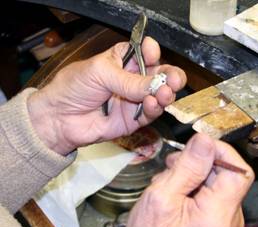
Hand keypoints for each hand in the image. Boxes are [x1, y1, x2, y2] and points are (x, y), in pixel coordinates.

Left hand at [27, 37, 185, 154]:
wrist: (60, 117)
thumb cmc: (73, 87)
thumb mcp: (100, 73)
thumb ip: (129, 80)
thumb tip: (155, 84)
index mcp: (123, 61)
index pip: (146, 53)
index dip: (152, 52)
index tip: (152, 54)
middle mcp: (132, 80)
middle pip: (159, 75)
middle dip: (170, 76)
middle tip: (174, 79)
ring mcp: (135, 100)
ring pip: (159, 96)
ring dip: (165, 94)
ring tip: (164, 93)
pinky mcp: (133, 119)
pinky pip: (150, 114)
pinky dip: (154, 108)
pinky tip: (152, 103)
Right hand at [118, 134, 254, 226]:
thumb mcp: (161, 196)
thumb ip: (186, 168)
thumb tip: (204, 141)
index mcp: (216, 215)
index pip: (238, 172)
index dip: (221, 152)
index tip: (198, 145)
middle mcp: (227, 220)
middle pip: (225, 175)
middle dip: (198, 163)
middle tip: (171, 166)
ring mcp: (223, 220)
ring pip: (216, 180)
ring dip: (192, 172)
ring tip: (168, 180)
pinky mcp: (216, 219)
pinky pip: (210, 191)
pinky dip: (192, 183)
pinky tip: (173, 188)